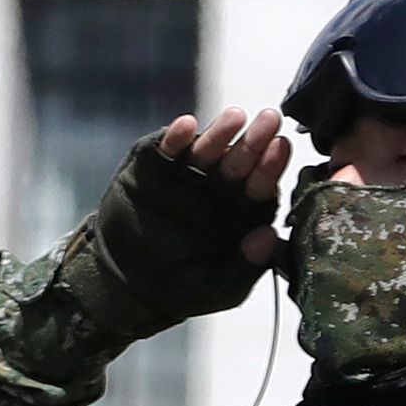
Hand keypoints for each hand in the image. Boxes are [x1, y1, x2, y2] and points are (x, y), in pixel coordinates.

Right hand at [81, 108, 292, 330]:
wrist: (125, 283)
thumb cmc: (179, 286)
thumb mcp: (218, 287)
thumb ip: (246, 266)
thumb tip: (270, 237)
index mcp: (240, 212)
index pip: (260, 186)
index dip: (271, 168)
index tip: (281, 149)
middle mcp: (217, 188)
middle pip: (240, 161)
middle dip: (254, 140)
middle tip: (269, 119)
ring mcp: (185, 176)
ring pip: (207, 149)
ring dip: (220, 133)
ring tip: (234, 118)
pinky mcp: (152, 168)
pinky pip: (165, 150)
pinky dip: (174, 137)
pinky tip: (185, 126)